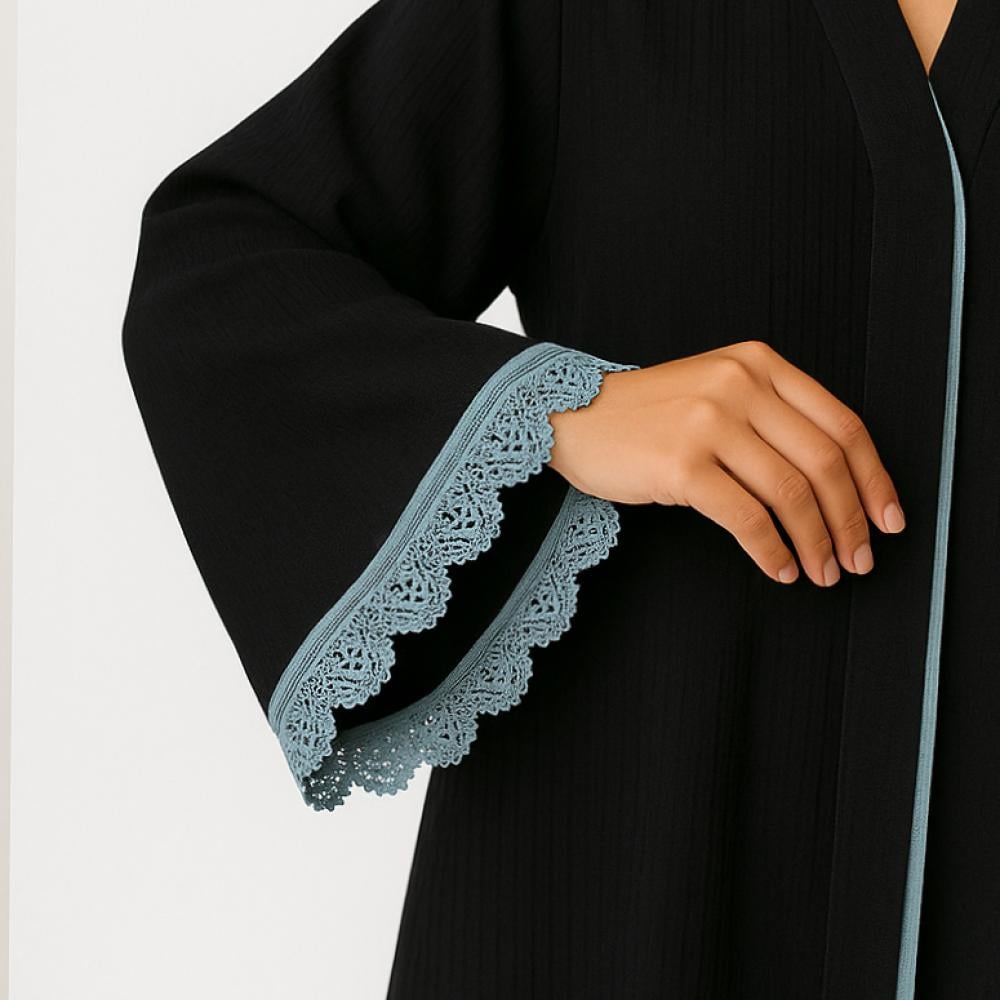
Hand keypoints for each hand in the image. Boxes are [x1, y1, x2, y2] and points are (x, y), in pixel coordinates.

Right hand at [547, 340, 905, 586]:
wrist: (572, 416)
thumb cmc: (645, 414)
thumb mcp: (715, 391)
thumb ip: (770, 417)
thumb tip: (832, 486)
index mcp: (758, 363)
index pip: (842, 424)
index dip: (875, 479)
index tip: (888, 519)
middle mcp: (739, 385)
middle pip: (824, 461)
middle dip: (851, 520)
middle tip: (858, 559)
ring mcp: (709, 422)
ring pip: (791, 492)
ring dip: (816, 542)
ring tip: (822, 572)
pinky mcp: (681, 463)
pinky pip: (746, 517)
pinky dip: (771, 550)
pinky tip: (779, 568)